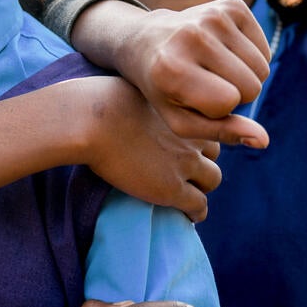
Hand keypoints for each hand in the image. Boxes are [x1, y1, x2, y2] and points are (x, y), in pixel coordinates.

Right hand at [72, 75, 222, 218]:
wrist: (92, 123)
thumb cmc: (100, 102)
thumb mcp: (134, 90)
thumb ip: (149, 102)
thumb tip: (139, 105)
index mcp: (182, 113)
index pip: (206, 128)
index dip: (197, 140)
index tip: (184, 147)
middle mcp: (190, 138)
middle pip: (214, 154)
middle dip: (202, 162)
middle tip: (184, 171)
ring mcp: (184, 164)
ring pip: (211, 181)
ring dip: (201, 187)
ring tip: (188, 195)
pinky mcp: (172, 189)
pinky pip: (198, 206)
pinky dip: (196, 212)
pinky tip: (187, 216)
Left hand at [104, 0, 271, 148]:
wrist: (146, 41)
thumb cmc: (164, 88)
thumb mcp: (180, 119)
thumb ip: (221, 133)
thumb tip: (263, 140)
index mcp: (173, 68)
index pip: (228, 103)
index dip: (217, 109)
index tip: (195, 99)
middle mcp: (193, 36)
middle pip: (252, 86)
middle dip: (236, 94)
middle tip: (207, 84)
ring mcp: (213, 15)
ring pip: (263, 68)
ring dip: (244, 76)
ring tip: (214, 70)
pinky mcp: (232, 5)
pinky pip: (265, 49)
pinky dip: (250, 57)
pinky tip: (223, 53)